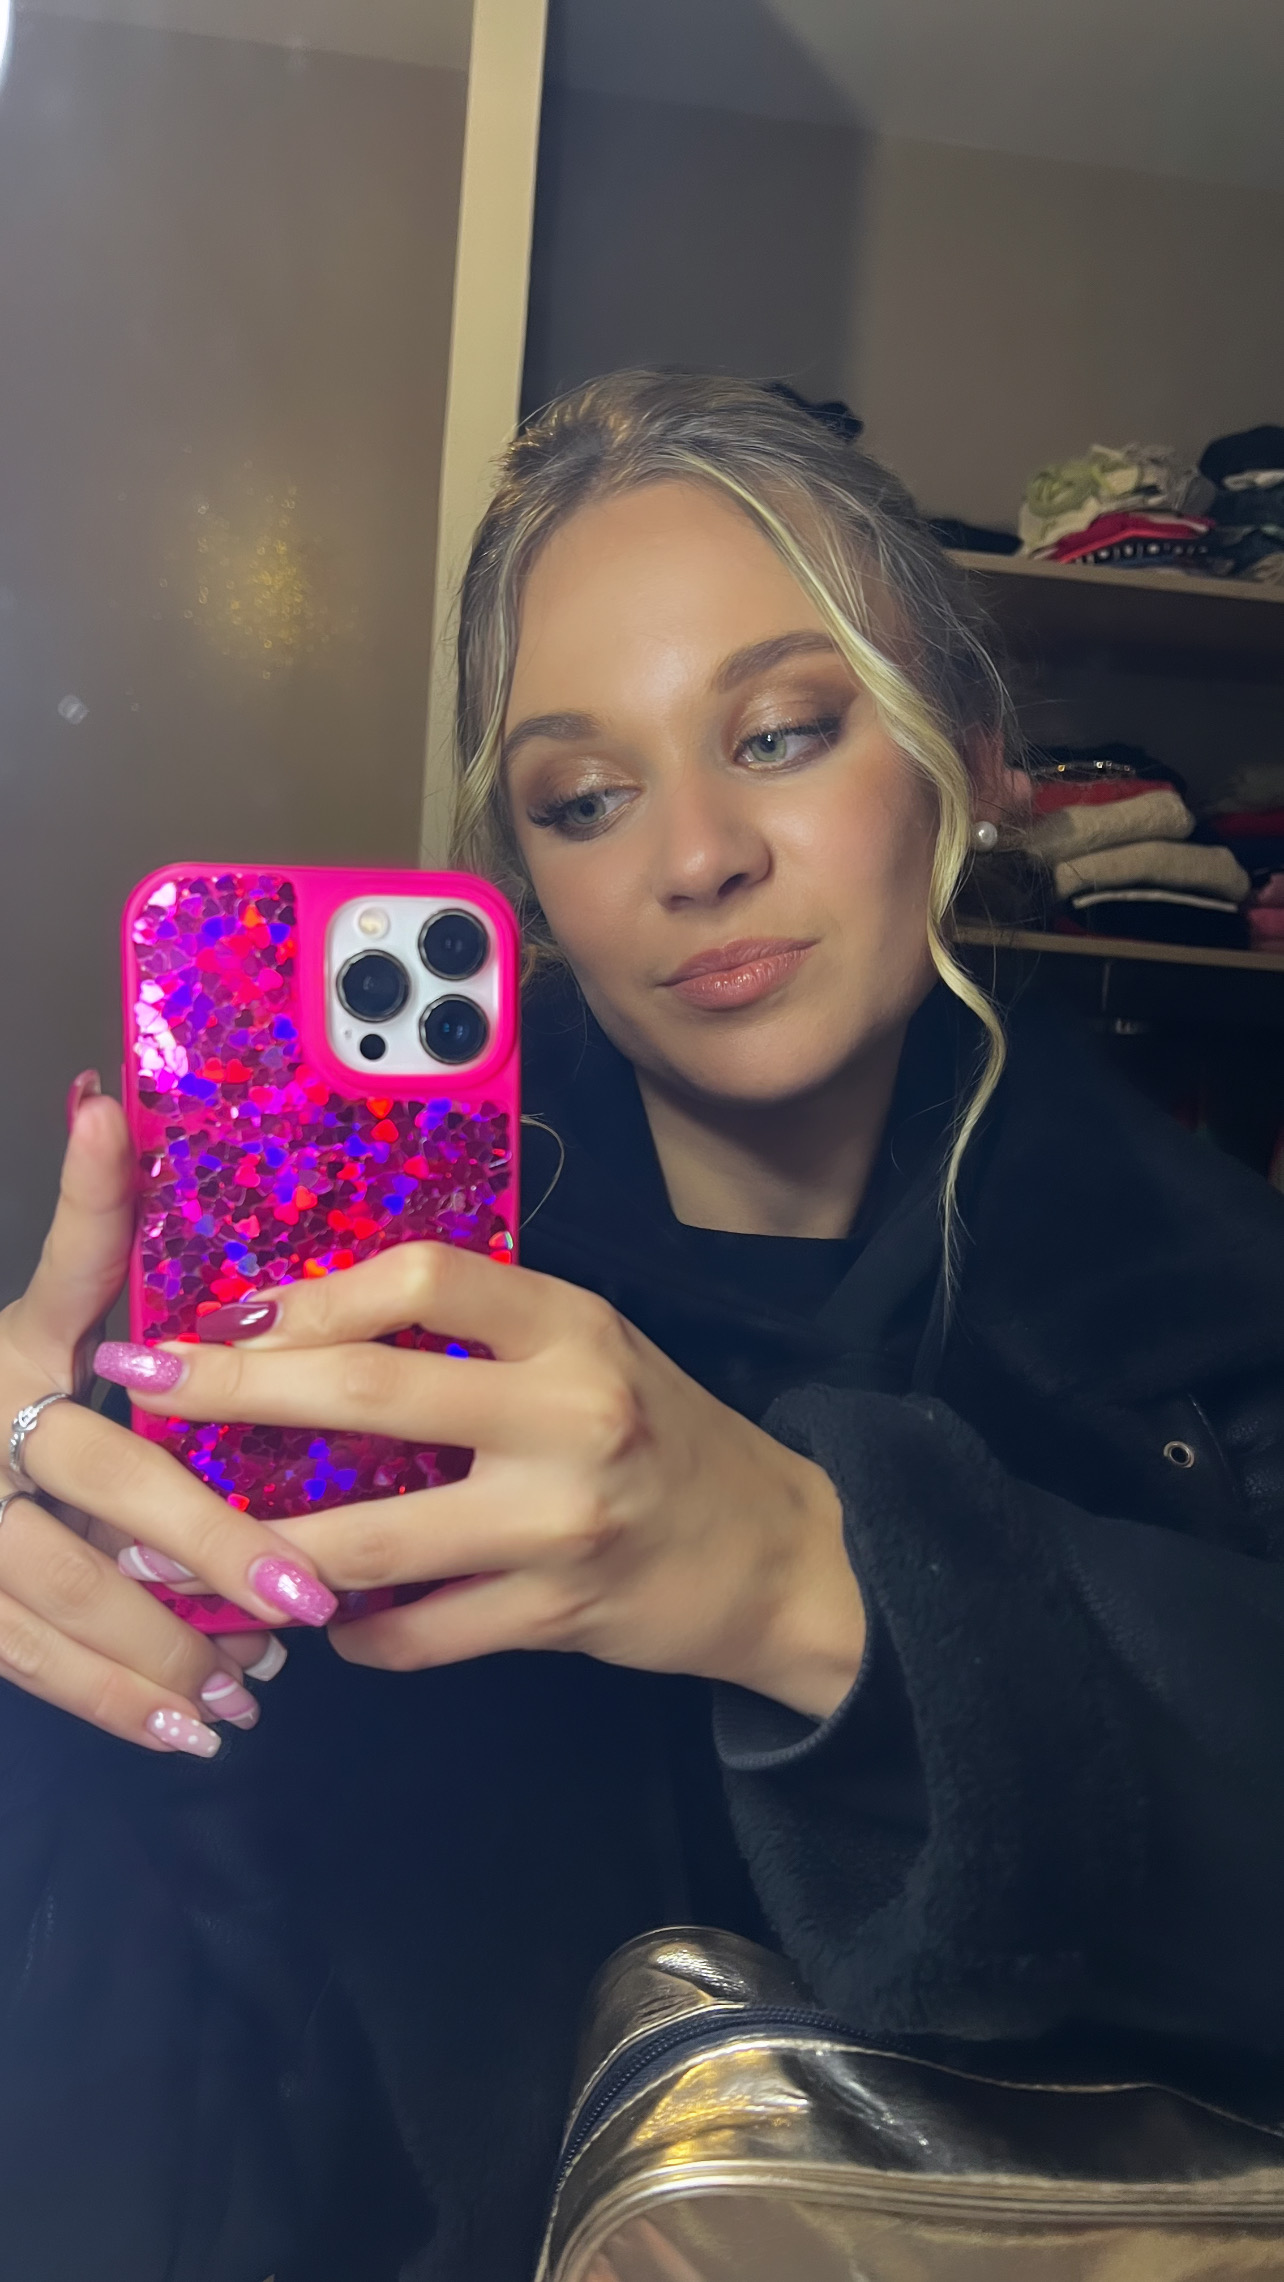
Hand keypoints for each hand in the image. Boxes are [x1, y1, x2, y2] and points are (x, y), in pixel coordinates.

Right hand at [0, 1079, 335, 1755]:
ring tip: (253, 1689)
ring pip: (50, 1615)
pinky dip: (104, 1701)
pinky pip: (21, 1664)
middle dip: (203, 1565)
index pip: (108, 1410)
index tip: (304, 1552)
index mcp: (11, 1364)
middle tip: (306, 1608)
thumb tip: (108, 1104)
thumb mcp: (35, 1296)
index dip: (204, 1484)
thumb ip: (85, 1220)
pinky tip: (180, 1728)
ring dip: (158, 1659)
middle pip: (92, 1528)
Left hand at [116, 1243, 866, 1717]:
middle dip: (236, 1393)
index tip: (231, 1317)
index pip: (426, 1276)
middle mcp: (569, 1411)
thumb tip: (313, 1332)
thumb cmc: (662, 1433)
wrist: (775, 1552)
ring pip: (374, 1534)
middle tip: (145, 1391)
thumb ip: (481, 1336)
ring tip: (183, 1549)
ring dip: (262, 1546)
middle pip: (371, 1390)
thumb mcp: (587, 1351)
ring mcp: (562, 1519)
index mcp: (573, 1326)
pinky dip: (356, 1630)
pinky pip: (419, 1632)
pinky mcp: (558, 1614)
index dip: (314, 1292)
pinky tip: (324, 1620)